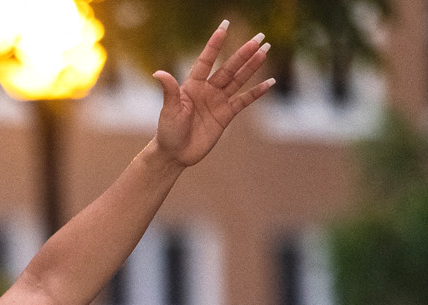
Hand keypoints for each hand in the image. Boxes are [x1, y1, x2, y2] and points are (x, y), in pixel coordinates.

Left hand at [151, 22, 272, 167]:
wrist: (175, 154)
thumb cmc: (168, 131)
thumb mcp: (169, 110)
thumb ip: (169, 91)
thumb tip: (158, 73)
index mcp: (192, 85)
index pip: (206, 60)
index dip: (215, 44)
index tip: (225, 26)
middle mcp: (207, 90)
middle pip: (229, 68)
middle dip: (243, 53)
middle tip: (259, 37)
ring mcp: (218, 102)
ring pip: (238, 80)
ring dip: (252, 66)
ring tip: (265, 50)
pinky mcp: (226, 115)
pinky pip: (244, 101)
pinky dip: (256, 92)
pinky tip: (269, 83)